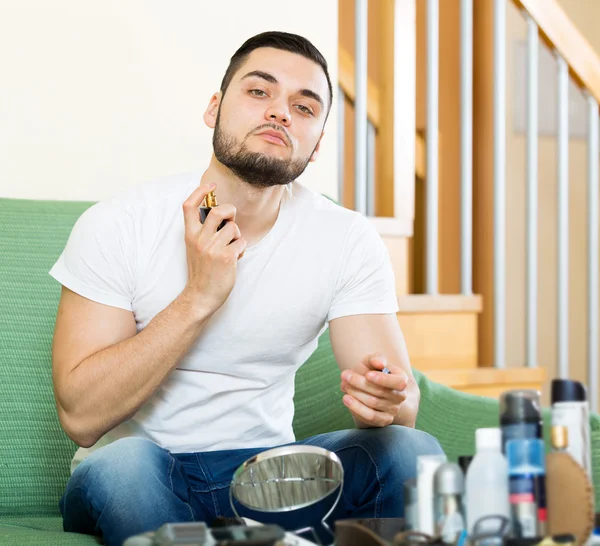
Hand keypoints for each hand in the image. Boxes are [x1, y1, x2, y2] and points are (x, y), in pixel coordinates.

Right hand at [181, 182, 246, 312]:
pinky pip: (241, 243)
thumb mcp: (195, 248)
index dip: (200, 192)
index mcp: (190, 235)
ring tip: (231, 248)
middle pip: (218, 211)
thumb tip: (219, 215)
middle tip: (231, 220)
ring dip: (237, 237)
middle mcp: (200, 239)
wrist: (200, 296)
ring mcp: (212, 248)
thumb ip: (203, 232)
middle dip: (230, 211)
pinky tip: (234, 259)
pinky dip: (241, 250)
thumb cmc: (201, 271)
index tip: (211, 185)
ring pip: (233, 228)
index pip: (189, 206)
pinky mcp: (226, 257)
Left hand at [340, 354, 407, 426]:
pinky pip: (370, 418)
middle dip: (359, 383)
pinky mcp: (384, 420)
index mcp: (401, 379)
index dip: (383, 379)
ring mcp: (393, 410)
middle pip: (380, 392)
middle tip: (344, 375)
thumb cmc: (370, 371)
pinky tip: (346, 399)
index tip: (367, 375)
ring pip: (373, 404)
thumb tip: (379, 363)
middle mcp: (400, 396)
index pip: (398, 382)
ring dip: (355, 394)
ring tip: (343, 385)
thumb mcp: (372, 361)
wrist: (367, 386)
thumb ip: (376, 358)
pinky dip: (356, 408)